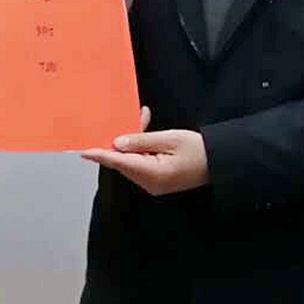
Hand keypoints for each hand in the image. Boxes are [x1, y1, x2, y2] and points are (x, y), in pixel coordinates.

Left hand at [82, 117, 208, 196]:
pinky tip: (145, 136)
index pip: (120, 162)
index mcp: (153, 174)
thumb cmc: (199, 150)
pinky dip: (139, 151)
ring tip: (142, 121)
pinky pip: (139, 165)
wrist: (219, 163)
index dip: (101, 155)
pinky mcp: (156, 182)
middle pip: (124, 161)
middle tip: (128, 119)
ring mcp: (152, 185)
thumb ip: (142, 140)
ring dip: (131, 144)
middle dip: (121, 141)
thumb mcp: (170, 139)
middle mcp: (150, 183)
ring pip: (131, 162)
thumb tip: (118, 142)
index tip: (84, 151)